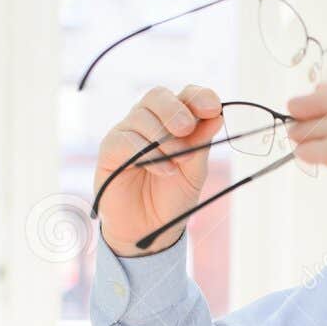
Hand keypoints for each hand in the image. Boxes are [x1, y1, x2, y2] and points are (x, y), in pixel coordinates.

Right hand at [93, 85, 222, 257]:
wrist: (150, 230)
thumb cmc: (172, 198)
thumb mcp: (194, 172)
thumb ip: (201, 144)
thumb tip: (216, 117)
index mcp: (175, 122)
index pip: (185, 96)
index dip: (199, 97)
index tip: (212, 108)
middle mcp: (150, 122)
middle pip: (158, 96)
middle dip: (175, 109)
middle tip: (187, 129)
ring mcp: (128, 133)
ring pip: (141, 116)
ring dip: (163, 139)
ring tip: (176, 164)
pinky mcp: (110, 149)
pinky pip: (125, 139)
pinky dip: (147, 154)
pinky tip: (164, 171)